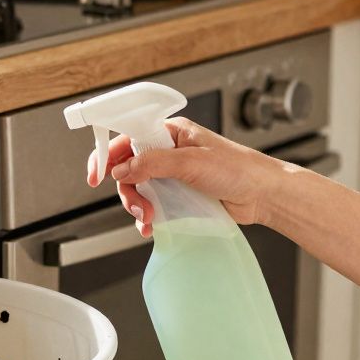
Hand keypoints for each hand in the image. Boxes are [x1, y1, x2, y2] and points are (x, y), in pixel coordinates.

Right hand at [85, 118, 287, 237]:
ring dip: (138, 206)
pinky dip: (148, 217)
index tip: (96, 174)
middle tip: (137, 206)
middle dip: (127, 190)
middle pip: (128, 168)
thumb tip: (122, 168)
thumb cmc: (239, 169)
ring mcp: (173, 174)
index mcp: (170, 132)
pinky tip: (152, 226)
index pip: (127, 137)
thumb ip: (152, 163)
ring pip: (139, 189)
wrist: (264, 195)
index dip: (108, 154)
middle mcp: (169, 151)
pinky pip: (152, 204)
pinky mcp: (179, 195)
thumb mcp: (191, 162)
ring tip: (149, 219)